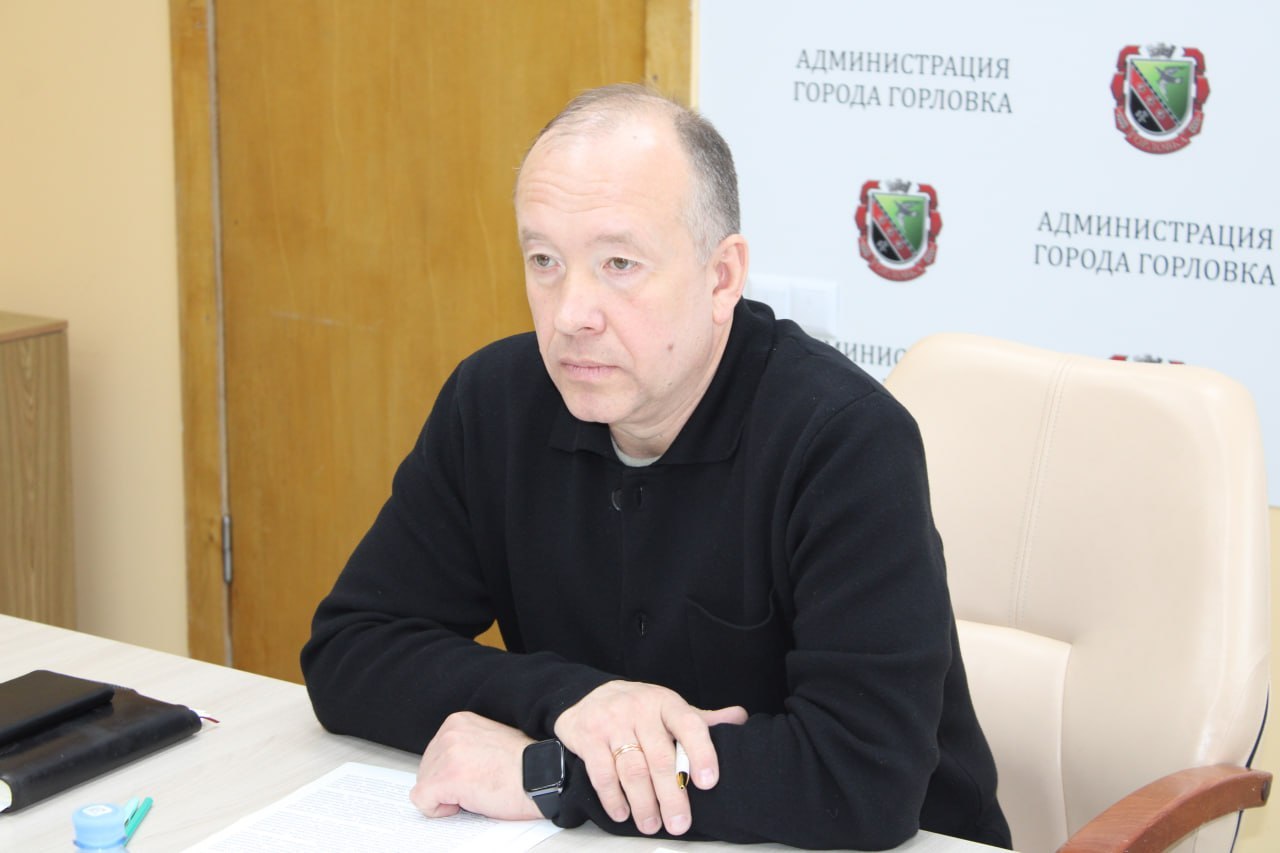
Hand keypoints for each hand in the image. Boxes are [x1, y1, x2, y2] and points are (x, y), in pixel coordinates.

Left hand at [410, 711, 542, 820]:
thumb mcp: (488, 741)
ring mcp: (447, 755)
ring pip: (424, 785)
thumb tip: (448, 765)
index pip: (434, 753)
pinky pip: (422, 800)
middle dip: (445, 784)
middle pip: (426, 769)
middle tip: (476, 786)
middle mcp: (450, 733)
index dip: (450, 772)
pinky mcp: (446, 778)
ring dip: (446, 796)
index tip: (471, 776)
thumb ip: (464, 746)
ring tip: (476, 791)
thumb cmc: (525, 765)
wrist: (543, 776)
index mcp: (459, 722)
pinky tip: (464, 803)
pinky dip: (439, 810)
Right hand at [553, 680, 746, 835]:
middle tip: (680, 823)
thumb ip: (701, 720)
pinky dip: (613, 798)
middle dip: (672, 795)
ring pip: (632, 769)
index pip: (689, 724)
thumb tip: (739, 719)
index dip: (701, 752)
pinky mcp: (588, 738)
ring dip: (643, 803)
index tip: (708, 782)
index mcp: (666, 703)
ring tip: (652, 825)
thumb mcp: (669, 709)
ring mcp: (612, 723)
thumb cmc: (638, 710)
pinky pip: (602, 773)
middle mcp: (639, 710)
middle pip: (660, 757)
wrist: (587, 696)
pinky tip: (623, 813)